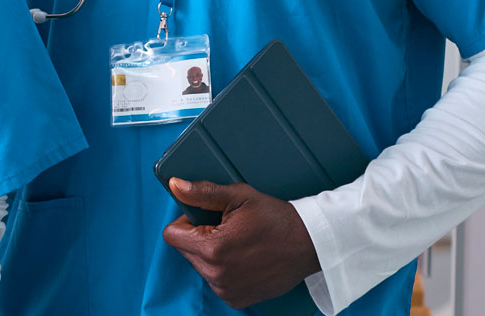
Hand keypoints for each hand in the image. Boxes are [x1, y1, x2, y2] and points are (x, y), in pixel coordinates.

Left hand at [162, 178, 321, 308]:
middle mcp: (216, 274)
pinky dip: (224, 270)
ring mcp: (227, 290)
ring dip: (212, 254)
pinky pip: (216, 281)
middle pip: (186, 250)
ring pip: (200, 266)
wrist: (312, 245)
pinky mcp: (237, 299)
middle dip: (199, 237)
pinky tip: (245, 258)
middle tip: (227, 228)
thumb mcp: (239, 197)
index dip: (186, 222)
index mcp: (212, 249)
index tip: (206, 218)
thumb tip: (175, 186)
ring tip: (239, 243)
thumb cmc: (278, 219)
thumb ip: (202, 193)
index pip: (172, 235)